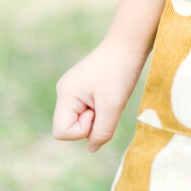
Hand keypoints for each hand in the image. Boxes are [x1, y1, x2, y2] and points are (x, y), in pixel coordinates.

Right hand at [52, 36, 148, 152]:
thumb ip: (101, 132)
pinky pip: (88, 110)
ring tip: (110, 95)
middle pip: (70, 127)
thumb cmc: (120, 71)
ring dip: (98, 114)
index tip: (99, 111)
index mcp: (65, 94)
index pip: (61, 132)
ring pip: (80, 119)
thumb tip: (92, 148)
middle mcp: (64, 91)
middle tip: (106, 102)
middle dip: (91, 122)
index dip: (82, 130)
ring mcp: (73, 88)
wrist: (129, 43)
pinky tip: (110, 92)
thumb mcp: (112, 106)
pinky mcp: (83, 87)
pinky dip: (101, 107)